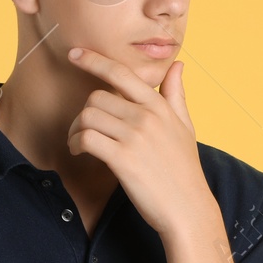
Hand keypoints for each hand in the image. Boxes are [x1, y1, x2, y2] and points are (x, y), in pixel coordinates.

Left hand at [65, 48, 220, 237]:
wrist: (188, 208)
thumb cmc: (184, 170)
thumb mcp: (185, 127)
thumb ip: (176, 94)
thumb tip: (178, 65)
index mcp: (159, 106)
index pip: (121, 73)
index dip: (94, 60)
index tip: (75, 53)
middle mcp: (146, 117)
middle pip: (96, 98)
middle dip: (83, 113)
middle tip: (81, 129)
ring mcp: (135, 137)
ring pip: (87, 116)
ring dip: (75, 129)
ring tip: (78, 143)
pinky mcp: (123, 159)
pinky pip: (86, 139)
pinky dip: (76, 144)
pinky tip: (80, 152)